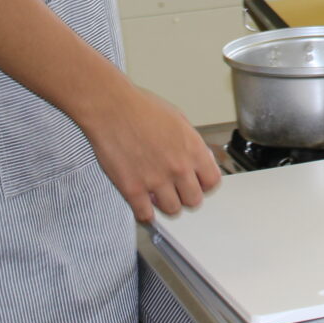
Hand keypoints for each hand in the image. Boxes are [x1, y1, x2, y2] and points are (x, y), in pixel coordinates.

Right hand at [78, 81, 222, 221]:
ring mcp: (156, 180)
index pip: (212, 181)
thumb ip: (191, 143)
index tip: (198, 184)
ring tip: (159, 196)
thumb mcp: (178, 119)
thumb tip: (199, 159)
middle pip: (194, 200)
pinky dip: (145, 213)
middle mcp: (178, 167)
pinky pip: (146, 215)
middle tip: (177, 191)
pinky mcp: (133, 188)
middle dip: (186, 196)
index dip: (205, 184)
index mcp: (193, 148)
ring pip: (173, 210)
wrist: (111, 107)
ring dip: (167, 205)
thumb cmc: (141, 108)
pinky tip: (143, 205)